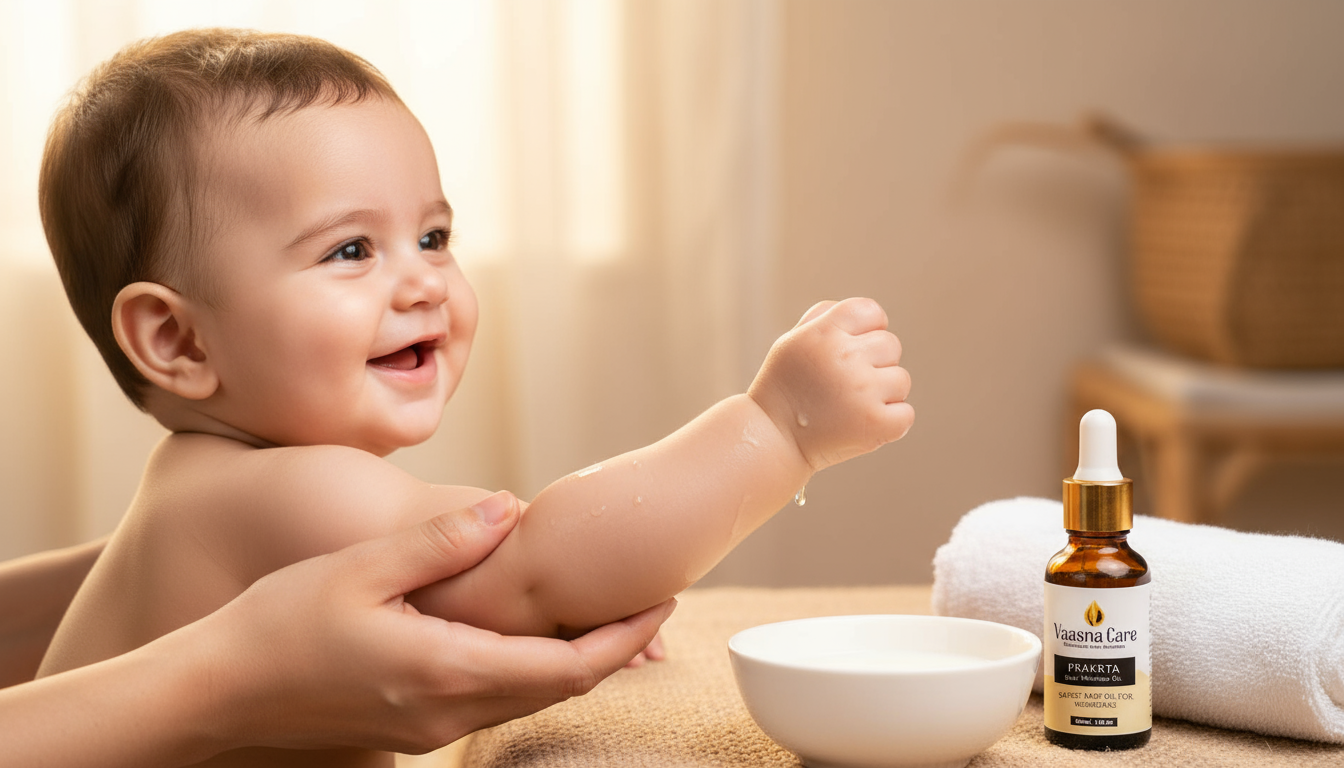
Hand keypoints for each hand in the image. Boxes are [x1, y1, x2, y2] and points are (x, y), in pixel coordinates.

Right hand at [207, 490, 675, 754]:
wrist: (222, 691)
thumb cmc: (282, 624)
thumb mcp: (361, 569)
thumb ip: (442, 542)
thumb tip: (510, 510)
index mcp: (447, 671)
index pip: (567, 668)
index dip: (624, 638)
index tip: (664, 603)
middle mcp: (451, 711)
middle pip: (560, 688)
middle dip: (614, 649)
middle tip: (652, 604)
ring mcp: (433, 726)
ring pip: (530, 698)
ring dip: (575, 661)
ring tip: (609, 614)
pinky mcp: (416, 724)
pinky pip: (495, 700)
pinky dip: (531, 670)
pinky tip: (533, 634)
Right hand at [748, 298, 913, 470]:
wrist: (773, 438)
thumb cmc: (786, 387)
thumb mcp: (792, 342)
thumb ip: (828, 319)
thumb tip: (871, 316)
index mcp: (824, 333)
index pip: (871, 311)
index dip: (869, 328)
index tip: (855, 347)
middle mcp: (843, 357)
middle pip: (891, 345)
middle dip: (875, 362)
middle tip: (845, 383)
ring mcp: (861, 391)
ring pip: (901, 379)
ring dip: (883, 393)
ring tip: (850, 405)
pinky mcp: (875, 423)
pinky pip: (905, 413)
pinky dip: (890, 422)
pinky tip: (861, 424)